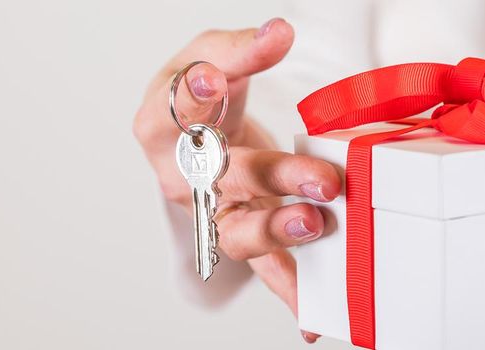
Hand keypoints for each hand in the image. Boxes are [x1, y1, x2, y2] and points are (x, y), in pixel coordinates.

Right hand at [132, 18, 337, 343]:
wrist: (197, 134)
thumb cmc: (202, 98)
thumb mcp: (213, 56)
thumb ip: (242, 47)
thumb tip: (278, 32)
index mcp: (164, 126)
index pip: (174, 110)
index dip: (191, 97)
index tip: (211, 79)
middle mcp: (182, 177)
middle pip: (219, 178)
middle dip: (270, 177)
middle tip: (319, 177)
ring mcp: (212, 212)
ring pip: (236, 231)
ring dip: (276, 233)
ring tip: (316, 225)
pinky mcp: (242, 234)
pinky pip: (264, 268)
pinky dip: (288, 292)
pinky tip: (312, 319)